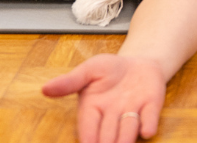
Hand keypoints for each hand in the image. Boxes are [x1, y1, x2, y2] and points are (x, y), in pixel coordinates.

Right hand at [43, 54, 166, 142]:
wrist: (139, 61)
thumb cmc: (110, 69)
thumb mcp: (88, 70)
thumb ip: (70, 81)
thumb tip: (45, 89)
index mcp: (92, 110)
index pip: (88, 129)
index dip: (88, 139)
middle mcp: (112, 118)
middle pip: (107, 135)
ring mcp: (132, 114)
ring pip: (128, 129)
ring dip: (126, 138)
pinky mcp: (151, 108)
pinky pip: (150, 118)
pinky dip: (149, 123)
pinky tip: (147, 130)